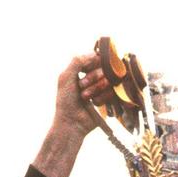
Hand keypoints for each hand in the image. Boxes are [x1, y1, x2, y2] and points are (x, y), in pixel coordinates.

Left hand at [32, 54, 108, 176]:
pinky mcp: (107, 99)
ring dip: (96, 89)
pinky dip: (101, 98)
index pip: (94, 58)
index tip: (86, 69)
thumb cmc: (66, 101)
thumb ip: (77, 61)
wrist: (71, 123)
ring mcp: (100, 88)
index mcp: (80, 70)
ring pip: (108, 80)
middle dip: (92, 78)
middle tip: (81, 87)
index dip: (93, 62)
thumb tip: (95, 53)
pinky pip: (112, 92)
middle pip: (103, 68)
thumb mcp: (66, 77)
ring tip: (85, 98)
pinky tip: (93, 104)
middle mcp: (91, 78)